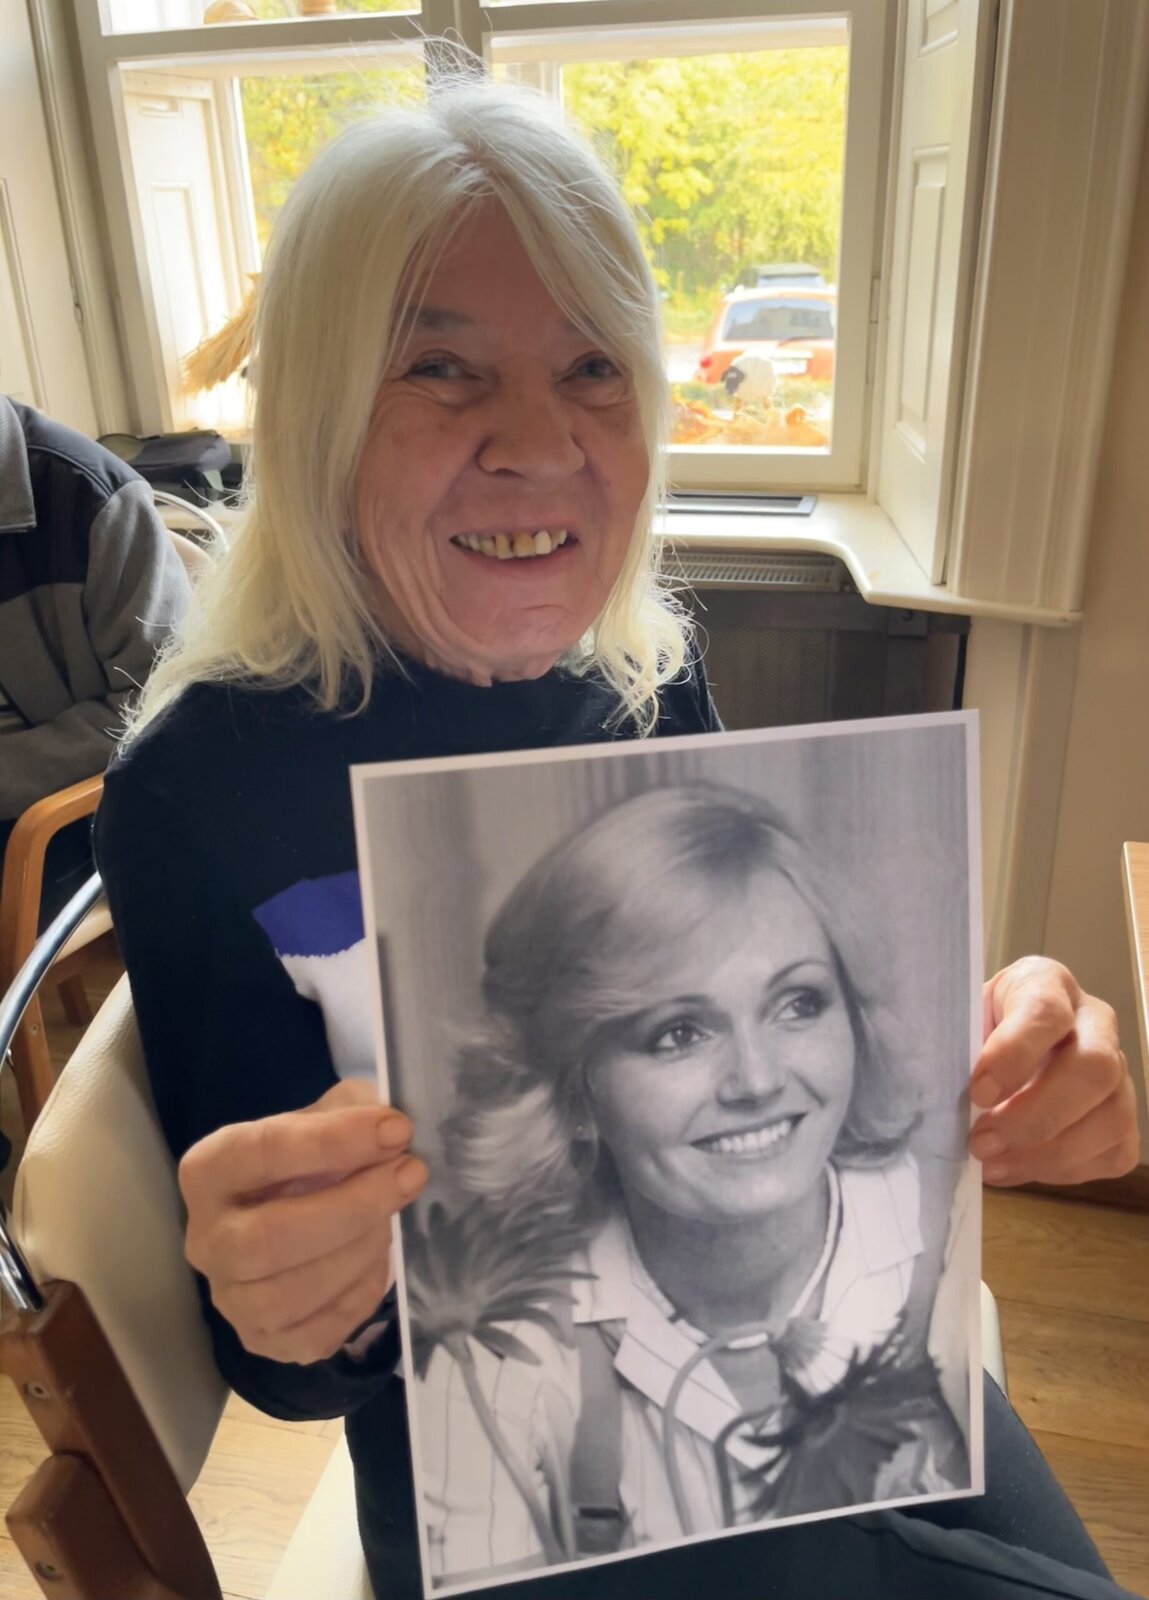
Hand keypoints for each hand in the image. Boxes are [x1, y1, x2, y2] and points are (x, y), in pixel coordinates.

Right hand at [179, 1079, 427, 1363]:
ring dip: (357, 1254)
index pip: (259, 1153)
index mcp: (209, 1171)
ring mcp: (228, 1297)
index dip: (332, 1141)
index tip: (395, 1129)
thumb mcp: (323, 1116)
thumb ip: (350, 1114)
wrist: (296, 1207)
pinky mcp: (261, 1339)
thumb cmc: (310, 1157)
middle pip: (267, 1239)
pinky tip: (378, 1263)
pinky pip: (311, 1336)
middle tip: (410, 1174)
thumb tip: (390, 1131)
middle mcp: (205, 1239)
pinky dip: (356, 1298)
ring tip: (392, 1221)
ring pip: (286, 1295)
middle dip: (352, 1207)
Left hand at [969, 957, 1139, 1185]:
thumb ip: (951, 1043)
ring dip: (1048, 1153)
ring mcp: (1119, 1073)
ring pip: (1111, 1117)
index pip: (1046, 1011)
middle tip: (982, 1142)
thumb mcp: (958, 1021)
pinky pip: (1113, 1154)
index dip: (1013, 1055)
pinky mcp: (1124, 1120)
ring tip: (993, 1163)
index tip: (977, 1092)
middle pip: (1094, 1068)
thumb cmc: (975, 1032)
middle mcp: (1095, 1023)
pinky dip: (1064, 1170)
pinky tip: (1019, 1167)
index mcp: (1047, 984)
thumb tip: (931, 1084)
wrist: (1000, 1050)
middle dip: (1036, 1115)